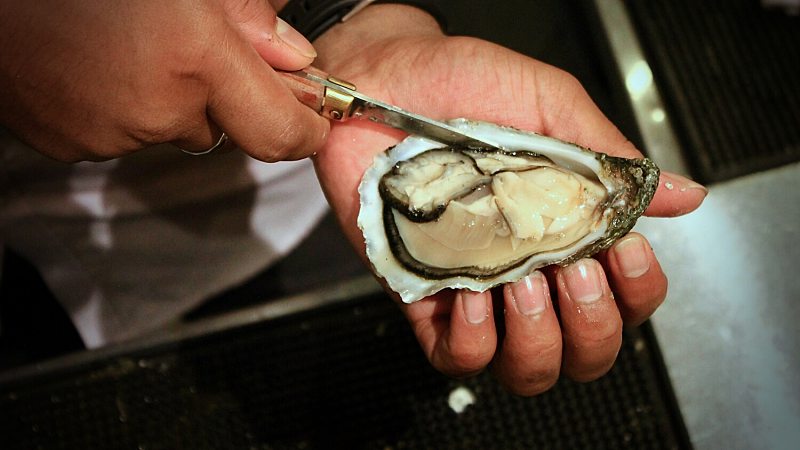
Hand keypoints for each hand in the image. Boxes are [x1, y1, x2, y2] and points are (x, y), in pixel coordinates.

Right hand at [0, 0, 328, 161]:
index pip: (280, 132)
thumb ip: (247, 19)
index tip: (311, 123)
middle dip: (218, 98)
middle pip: (222, 129)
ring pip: (171, 129)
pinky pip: (123, 135)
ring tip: (124, 48)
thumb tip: (294, 57)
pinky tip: (97, 67)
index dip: (304, 131)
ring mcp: (110, 132)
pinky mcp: (71, 144)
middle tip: (183, 50)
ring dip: (166, 101)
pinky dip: (122, 110)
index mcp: (194, 57)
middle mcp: (157, 106)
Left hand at [312, 6, 706, 394]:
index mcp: (566, 232)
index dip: (636, 294)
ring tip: (524, 283)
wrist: (385, 76)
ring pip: (525, 368)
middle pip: (584, 352)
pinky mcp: (422, 294)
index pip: (624, 298)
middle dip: (593, 326)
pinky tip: (472, 294)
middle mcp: (527, 270)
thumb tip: (684, 194)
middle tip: (575, 274)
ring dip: (538, 339)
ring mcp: (476, 287)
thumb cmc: (466, 83)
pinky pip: (455, 356)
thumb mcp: (551, 109)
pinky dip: (473, 340)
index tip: (625, 254)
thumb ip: (610, 161)